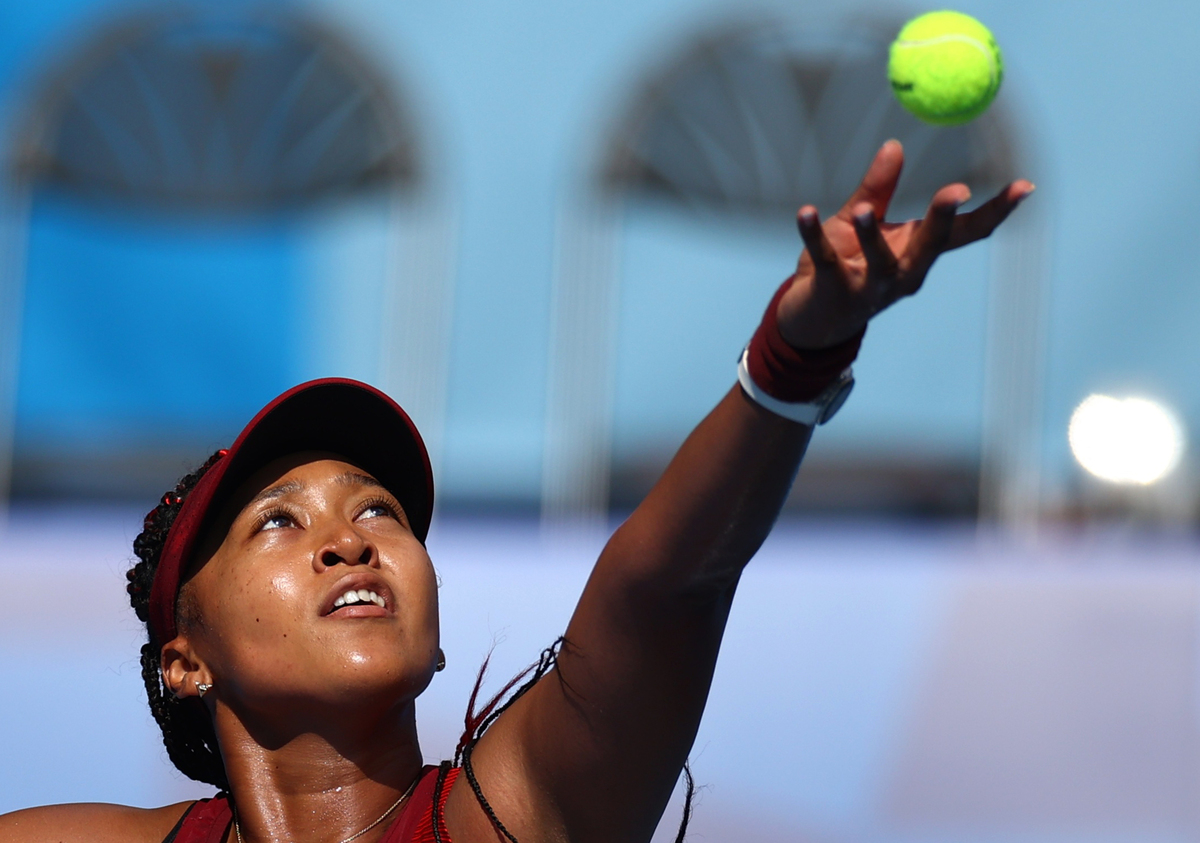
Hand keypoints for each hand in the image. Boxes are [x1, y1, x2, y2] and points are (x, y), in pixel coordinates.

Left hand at [777, 139, 1034, 349]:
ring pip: (881, 263)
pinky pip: (825, 260)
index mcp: (918, 252)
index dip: (996, 211)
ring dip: (872, 237)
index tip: (1025, 185)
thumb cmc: (843, 265)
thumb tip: (895, 145)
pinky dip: (813, 235)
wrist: (811, 320)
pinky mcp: (834, 291)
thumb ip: (877, 189)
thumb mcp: (860, 222)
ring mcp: (871, 287)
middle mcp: (904, 274)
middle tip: (957, 191)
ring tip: (864, 211)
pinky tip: (805, 212)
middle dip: (945, 219)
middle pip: (933, 247)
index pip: (965, 232)